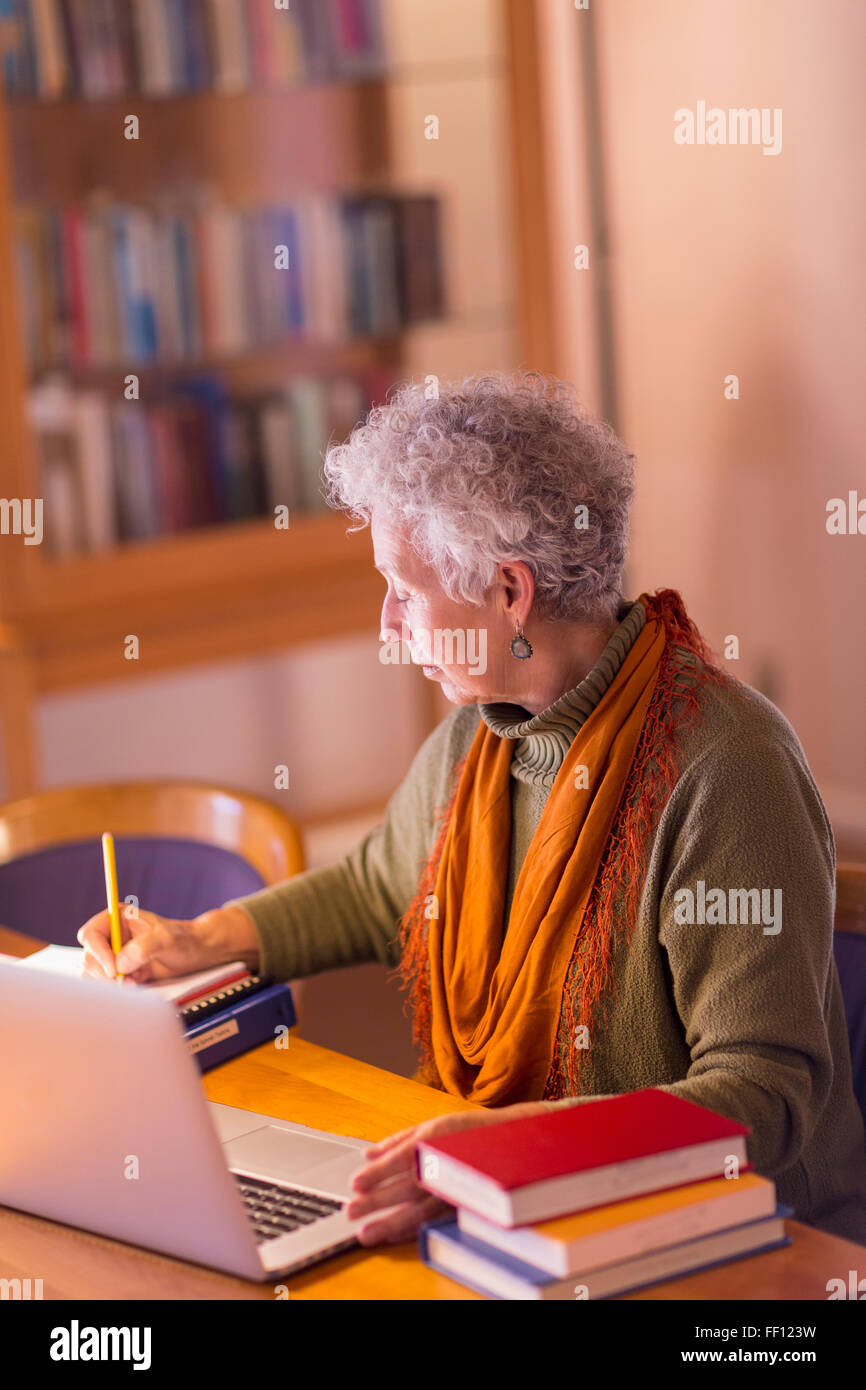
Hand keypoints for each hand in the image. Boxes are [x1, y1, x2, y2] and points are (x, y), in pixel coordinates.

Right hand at [77, 902, 258, 982]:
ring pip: (93, 973)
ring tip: (134, 980)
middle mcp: (111, 935)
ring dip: (110, 981)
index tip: (114, 969)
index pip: (90, 935)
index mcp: (117, 918)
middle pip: (89, 957)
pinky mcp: (119, 971)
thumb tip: (120, 964)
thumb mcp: (166, 939)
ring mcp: (113, 954)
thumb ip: (144, 947)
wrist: (196, 954)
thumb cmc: (183, 940)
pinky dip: (116, 988)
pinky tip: (135, 983)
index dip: (98, 953)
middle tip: (124, 979)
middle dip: (104, 972)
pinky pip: (105, 983)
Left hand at [346, 1101, 550, 1245]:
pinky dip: (414, 1230)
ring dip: (392, 1223)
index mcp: (437, 1140)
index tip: (355, 1183)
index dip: (379, 1172)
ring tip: (366, 1234)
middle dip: (377, 1200)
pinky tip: (394, 1237)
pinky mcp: (463, 1205)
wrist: (515, 1144)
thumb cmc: (470, 1133)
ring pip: (422, 1210)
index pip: (403, 1157)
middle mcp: (447, 1165)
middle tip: (351, 1211)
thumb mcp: (434, 1127)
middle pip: (408, 1186)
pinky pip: (436, 1220)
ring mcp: (457, 1188)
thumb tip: (368, 1154)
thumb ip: (399, 1141)